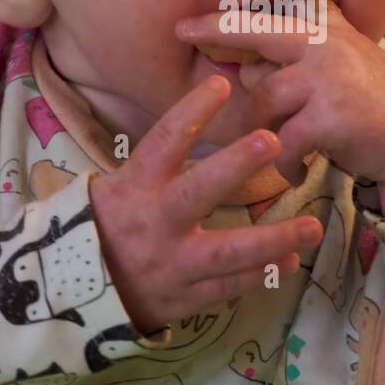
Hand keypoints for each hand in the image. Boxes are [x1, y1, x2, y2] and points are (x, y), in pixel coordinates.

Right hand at [89, 73, 322, 334]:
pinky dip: (260, 276)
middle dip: (233, 166)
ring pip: (224, 253)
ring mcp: (169, 265)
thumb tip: (207, 116)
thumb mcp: (119, 186)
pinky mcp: (181, 299)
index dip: (190, 113)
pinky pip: (226, 289)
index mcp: (134, 187)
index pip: (163, 143)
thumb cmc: (105, 224)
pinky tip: (292, 261)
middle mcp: (153, 223)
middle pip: (196, 192)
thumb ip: (160, 160)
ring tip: (313, 227)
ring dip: (272, 240)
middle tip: (271, 140)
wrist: (71, 292)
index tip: (221, 85)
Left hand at [175, 3, 384, 204]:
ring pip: (263, 103)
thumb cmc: (374, 107)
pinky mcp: (331, 116)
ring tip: (277, 151)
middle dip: (231, 81)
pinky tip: (297, 170)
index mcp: (324, 28)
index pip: (260, 19)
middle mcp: (325, 44)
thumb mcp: (341, 67)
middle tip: (209, 97)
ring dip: (263, 133)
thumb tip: (243, 71)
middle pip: (255, 56)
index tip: (181, 28)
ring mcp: (328, 78)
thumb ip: (299, 60)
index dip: (217, 23)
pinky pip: (284, 141)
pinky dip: (284, 162)